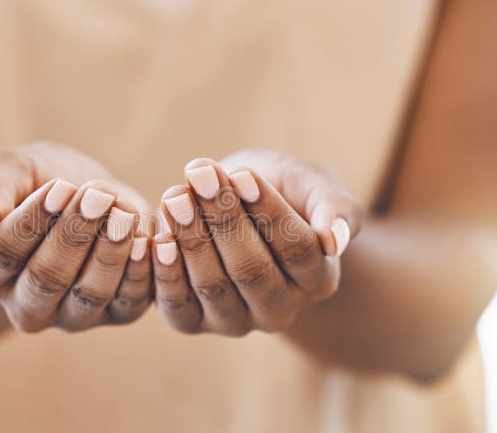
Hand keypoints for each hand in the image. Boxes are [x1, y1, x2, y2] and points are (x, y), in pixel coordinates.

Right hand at [0, 144, 152, 331]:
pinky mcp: (115, 314)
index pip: (1, 254)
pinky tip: (145, 238)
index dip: (32, 221)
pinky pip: (128, 303)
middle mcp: (23, 305)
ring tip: (122, 212)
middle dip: (74, 234)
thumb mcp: (8, 170)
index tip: (60, 186)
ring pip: (88, 294)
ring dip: (108, 252)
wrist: (86, 193)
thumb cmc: (36, 180)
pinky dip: (139, 271)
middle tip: (97, 197)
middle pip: (46, 279)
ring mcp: (70, 316)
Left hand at [152, 153, 361, 335]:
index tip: (241, 173)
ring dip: (191, 237)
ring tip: (176, 194)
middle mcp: (279, 311)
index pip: (296, 248)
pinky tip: (159, 235)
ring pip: (214, 285)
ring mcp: (235, 321)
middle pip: (252, 270)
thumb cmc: (285, 192)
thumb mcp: (315, 186)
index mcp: (317, 279)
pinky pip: (178, 306)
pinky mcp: (193, 322)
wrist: (240, 208)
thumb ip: (336, 208)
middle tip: (200, 174)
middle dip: (223, 219)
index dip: (267, 211)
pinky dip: (166, 272)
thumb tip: (337, 241)